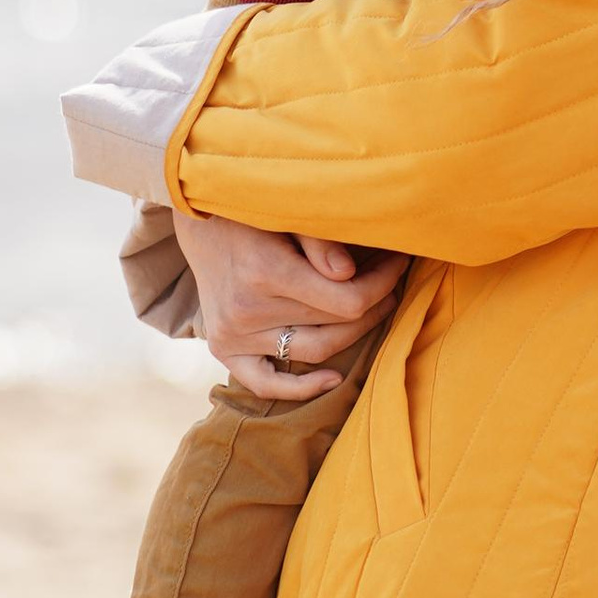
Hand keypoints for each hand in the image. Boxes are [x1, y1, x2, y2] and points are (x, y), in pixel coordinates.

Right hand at [172, 209, 404, 401]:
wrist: (199, 220)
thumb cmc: (251, 209)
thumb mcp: (285, 210)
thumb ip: (319, 240)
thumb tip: (349, 274)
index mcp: (265, 272)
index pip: (346, 299)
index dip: (382, 284)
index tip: (397, 263)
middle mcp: (247, 309)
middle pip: (335, 324)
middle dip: (374, 301)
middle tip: (391, 281)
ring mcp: (233, 334)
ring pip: (313, 351)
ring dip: (353, 335)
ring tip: (372, 310)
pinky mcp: (223, 347)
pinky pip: (265, 383)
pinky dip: (300, 388)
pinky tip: (333, 379)